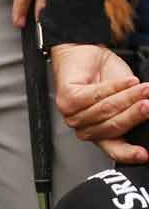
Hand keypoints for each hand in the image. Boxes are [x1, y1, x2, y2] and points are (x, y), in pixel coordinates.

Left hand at [52, 42, 148, 163]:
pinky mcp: (67, 98)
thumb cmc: (108, 78)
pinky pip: (95, 95)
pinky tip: (128, 81)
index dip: (129, 154)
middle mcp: (85, 128)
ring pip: (106, 110)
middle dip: (136, 114)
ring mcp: (73, 114)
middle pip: (114, 126)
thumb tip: (148, 115)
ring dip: (129, 97)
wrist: (87, 53)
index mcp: (101, 135)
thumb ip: (135, 113)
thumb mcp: (129, 100)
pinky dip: (115, 87)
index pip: (115, 150)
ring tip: (144, 89)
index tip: (144, 155)